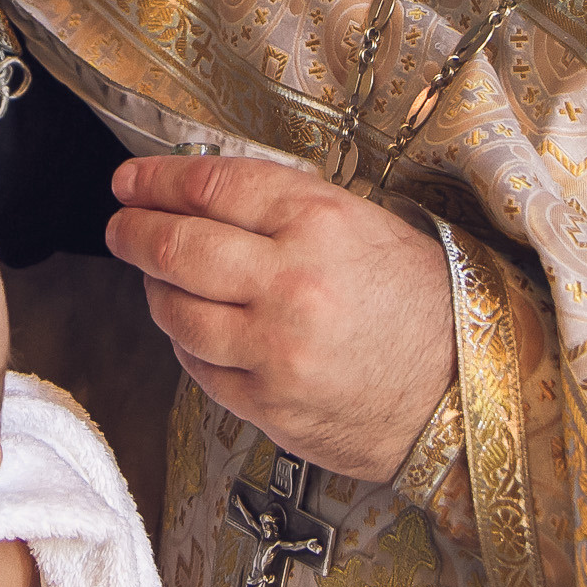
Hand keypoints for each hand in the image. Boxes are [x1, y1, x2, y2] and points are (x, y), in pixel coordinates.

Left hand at [104, 155, 452, 479]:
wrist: (465, 393)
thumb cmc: (420, 304)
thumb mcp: (363, 226)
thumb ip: (283, 209)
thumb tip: (201, 192)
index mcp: (319, 224)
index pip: (211, 187)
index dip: (158, 180)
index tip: (131, 181)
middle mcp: (292, 284)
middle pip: (178, 247)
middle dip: (135, 232)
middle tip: (121, 226)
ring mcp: (275, 350)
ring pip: (175, 311)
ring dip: (154, 289)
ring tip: (155, 277)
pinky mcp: (267, 405)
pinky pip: (197, 366)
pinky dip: (185, 341)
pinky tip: (193, 327)